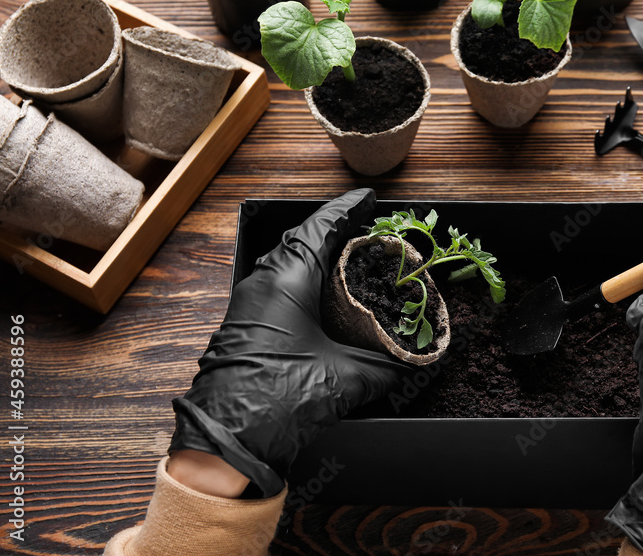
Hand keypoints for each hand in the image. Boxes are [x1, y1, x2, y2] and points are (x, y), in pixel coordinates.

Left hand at [169, 188, 407, 496]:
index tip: (368, 199)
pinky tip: (327, 298)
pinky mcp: (247, 327)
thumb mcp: (345, 379)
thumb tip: (415, 363)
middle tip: (367, 230)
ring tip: (352, 259)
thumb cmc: (280, 399)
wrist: (227, 443)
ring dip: (318, 257)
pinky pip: (279, 288)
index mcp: (286, 280)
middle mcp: (263, 283)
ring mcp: (250, 305)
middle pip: (302, 241)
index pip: (320, 228)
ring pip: (288, 264)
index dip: (346, 210)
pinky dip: (306, 282)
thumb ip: (386, 366)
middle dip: (335, 231)